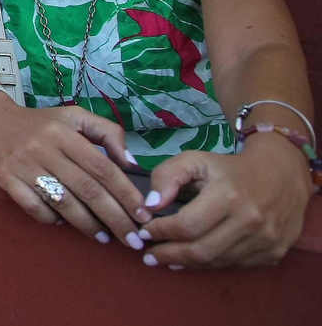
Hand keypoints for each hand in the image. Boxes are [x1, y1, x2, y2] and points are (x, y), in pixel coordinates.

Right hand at [0, 95, 147, 243]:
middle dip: (115, 217)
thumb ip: (106, 132)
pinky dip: (52, 219)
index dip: (126, 194)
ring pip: (63, 202)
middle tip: (132, 239)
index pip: (102, 167)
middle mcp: (45, 149)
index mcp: (64, 132)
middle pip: (87, 189)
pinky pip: (34, 207)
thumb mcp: (73, 116)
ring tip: (105, 237)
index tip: (143, 215)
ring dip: (88, 225)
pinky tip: (65, 224)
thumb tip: (130, 163)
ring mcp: (24, 166)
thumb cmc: (38, 122)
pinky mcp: (6, 179)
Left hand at [132, 137, 313, 267]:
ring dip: (186, 263)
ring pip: (216, 261)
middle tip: (149, 256)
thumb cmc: (230, 168)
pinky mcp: (273, 253)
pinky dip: (209, 264)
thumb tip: (150, 205)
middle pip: (201, 250)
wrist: (281, 176)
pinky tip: (192, 260)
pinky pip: (234, 265)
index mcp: (228, 195)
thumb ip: (167, 176)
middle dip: (169, 255)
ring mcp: (265, 240)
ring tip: (165, 259)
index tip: (144, 232)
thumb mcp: (195, 160)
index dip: (161, 231)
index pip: (187, 225)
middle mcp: (250, 221)